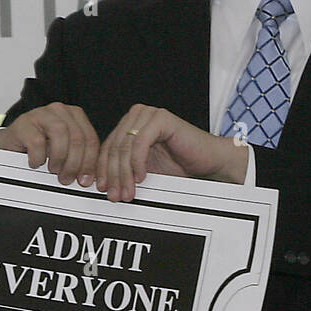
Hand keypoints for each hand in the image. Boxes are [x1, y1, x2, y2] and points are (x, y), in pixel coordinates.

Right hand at [0, 103, 99, 185]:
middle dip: (75, 163)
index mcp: (74, 115)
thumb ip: (78, 158)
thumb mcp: (63, 151)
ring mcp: (41, 113)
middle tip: (67, 179)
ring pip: (61, 135)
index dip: (90, 162)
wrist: (9, 144)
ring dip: (59, 158)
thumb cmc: (37, 148)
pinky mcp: (24, 122)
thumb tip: (91, 178)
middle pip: (77, 138)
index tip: (85, 180)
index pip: (90, 139)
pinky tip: (36, 163)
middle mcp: (60, 110)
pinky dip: (38, 157)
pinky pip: (37, 142)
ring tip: (53, 170)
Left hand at [96, 105, 249, 200]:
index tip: (102, 190)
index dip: (102, 170)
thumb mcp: (143, 171)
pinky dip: (138, 163)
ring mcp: (148, 114)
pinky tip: (141, 178)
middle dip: (113, 175)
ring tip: (127, 192)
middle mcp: (136, 116)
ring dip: (124, 173)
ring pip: (125, 146)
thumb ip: (124, 172)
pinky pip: (140, 143)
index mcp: (128, 125)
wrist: (209, 163)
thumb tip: (101, 185)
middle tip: (115, 195)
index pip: (107, 148)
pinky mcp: (161, 118)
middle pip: (114, 147)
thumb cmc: (180, 166)